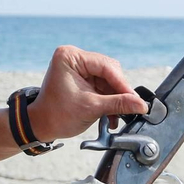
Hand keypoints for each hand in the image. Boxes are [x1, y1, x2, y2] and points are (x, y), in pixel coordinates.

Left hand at [26, 45, 149, 141]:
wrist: (41, 126)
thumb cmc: (58, 115)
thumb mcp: (92, 108)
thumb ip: (119, 104)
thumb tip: (142, 105)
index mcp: (70, 57)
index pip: (105, 66)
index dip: (122, 84)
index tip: (136, 99)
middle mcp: (74, 57)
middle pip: (109, 71)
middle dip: (119, 91)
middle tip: (131, 107)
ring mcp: (78, 67)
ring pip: (108, 79)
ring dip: (115, 98)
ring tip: (119, 115)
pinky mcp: (82, 77)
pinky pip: (102, 85)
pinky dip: (108, 99)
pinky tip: (112, 113)